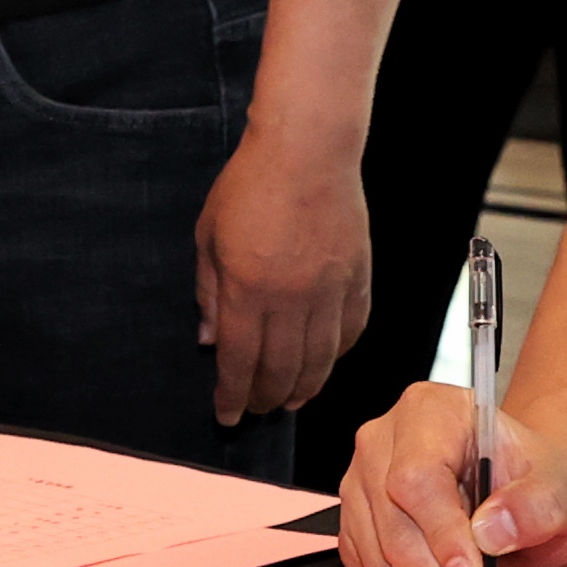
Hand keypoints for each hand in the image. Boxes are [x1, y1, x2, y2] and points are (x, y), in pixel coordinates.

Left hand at [194, 123, 366, 426]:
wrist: (308, 149)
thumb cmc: (250, 185)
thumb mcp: (209, 236)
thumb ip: (210, 293)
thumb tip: (210, 340)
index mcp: (249, 290)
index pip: (240, 363)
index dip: (232, 396)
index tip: (226, 416)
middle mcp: (292, 299)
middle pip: (281, 370)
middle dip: (265, 398)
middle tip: (255, 409)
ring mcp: (330, 291)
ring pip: (320, 360)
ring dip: (303, 387)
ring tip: (289, 400)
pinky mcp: (357, 279)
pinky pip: (350, 331)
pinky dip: (336, 355)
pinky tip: (324, 363)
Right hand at [336, 382, 566, 566]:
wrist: (519, 488)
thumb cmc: (535, 480)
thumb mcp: (561, 489)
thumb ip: (536, 506)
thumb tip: (488, 533)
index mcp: (430, 412)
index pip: (418, 478)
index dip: (442, 535)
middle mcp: (381, 443)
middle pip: (394, 530)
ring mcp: (359, 485)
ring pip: (380, 564)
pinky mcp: (354, 526)